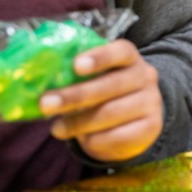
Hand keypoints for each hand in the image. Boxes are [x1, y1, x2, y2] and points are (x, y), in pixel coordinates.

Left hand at [39, 39, 162, 161]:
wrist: (137, 117)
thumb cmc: (106, 92)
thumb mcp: (97, 76)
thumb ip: (76, 74)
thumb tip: (40, 81)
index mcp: (130, 58)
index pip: (120, 51)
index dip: (99, 57)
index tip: (75, 65)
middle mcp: (145, 76)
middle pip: (112, 84)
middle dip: (75, 96)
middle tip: (45, 104)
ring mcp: (151, 101)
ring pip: (112, 113)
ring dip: (78, 123)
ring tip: (56, 128)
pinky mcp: (152, 126)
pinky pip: (119, 136)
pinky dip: (95, 140)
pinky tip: (83, 139)